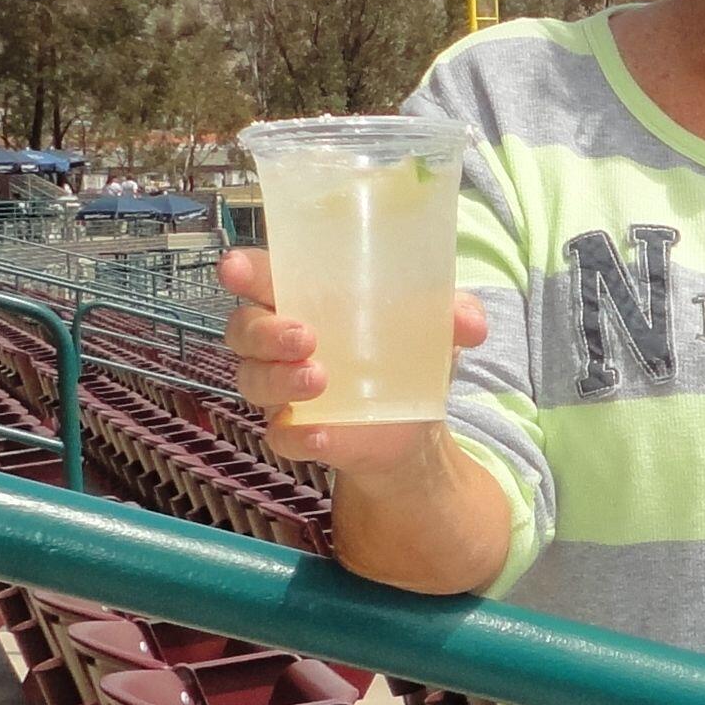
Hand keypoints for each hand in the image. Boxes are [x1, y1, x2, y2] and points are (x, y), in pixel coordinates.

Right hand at [217, 245, 488, 471]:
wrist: (415, 426)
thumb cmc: (407, 354)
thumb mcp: (435, 327)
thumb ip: (453, 314)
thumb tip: (469, 322)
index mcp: (305, 300)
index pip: (261, 277)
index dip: (243, 270)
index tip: (235, 268)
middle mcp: (280, 343)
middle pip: (244, 329)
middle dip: (264, 331)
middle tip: (305, 336)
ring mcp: (283, 389)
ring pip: (252, 380)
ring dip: (279, 379)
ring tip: (319, 379)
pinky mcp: (296, 433)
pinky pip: (280, 436)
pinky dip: (297, 436)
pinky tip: (321, 436)